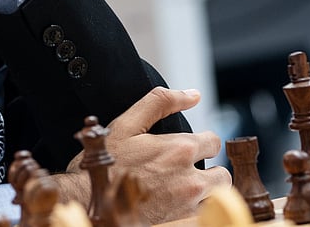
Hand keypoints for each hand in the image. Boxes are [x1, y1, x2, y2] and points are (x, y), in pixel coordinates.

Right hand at [58, 88, 230, 222]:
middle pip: (222, 173)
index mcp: (180, 149)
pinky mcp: (179, 222)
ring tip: (183, 188)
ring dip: (205, 191)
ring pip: (216, 196)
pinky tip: (177, 203)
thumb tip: (193, 95)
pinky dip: (196, 209)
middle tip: (186, 170)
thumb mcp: (127, 123)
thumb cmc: (103, 162)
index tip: (188, 148)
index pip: (214, 142)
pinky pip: (203, 215)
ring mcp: (186, 205)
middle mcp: (190, 178)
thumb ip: (161, 102)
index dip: (202, 143)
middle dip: (208, 169)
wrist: (87, 200)